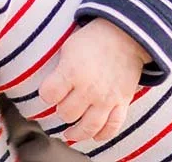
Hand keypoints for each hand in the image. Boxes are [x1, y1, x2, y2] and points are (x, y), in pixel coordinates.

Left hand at [38, 19, 150, 143]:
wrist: (125, 35)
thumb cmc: (93, 39)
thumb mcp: (69, 48)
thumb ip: (59, 70)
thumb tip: (50, 89)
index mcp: (72, 71)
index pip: (49, 95)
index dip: (46, 94)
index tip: (48, 93)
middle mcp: (89, 88)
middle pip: (67, 113)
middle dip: (61, 111)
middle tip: (62, 106)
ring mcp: (107, 98)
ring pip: (88, 127)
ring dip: (76, 132)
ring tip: (70, 133)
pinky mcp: (122, 102)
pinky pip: (112, 127)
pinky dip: (103, 135)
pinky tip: (94, 136)